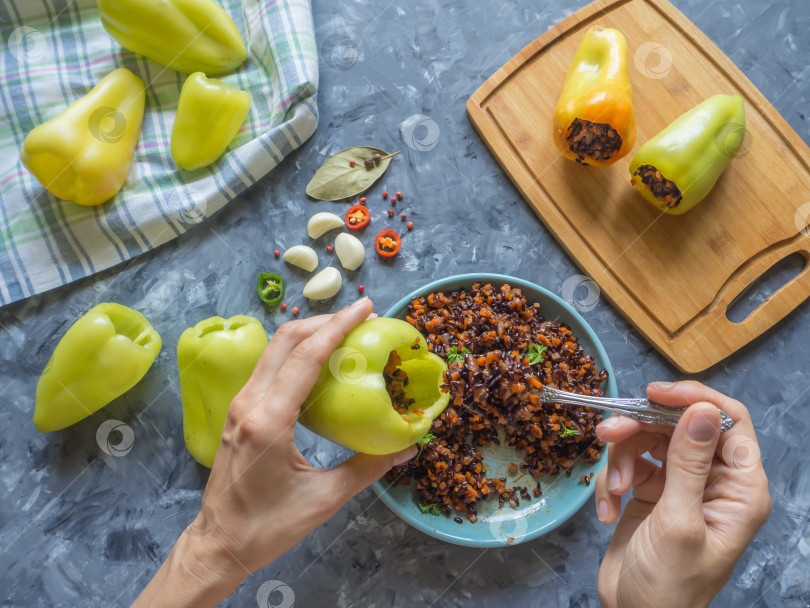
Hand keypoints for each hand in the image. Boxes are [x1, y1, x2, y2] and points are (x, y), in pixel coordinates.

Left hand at [133, 298, 416, 606]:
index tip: (366, 309)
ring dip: (309, 333)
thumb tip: (408, 448)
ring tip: (345, 332)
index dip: (337, 327)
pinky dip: (297, 353)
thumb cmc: (267, 527)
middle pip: (286, 340)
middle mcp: (249, 403)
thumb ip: (368, 468)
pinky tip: (320, 361)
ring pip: (275, 350)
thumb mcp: (324, 500)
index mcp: (269, 421)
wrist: (218, 544)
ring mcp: (240, 405)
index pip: (305, 357)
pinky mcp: (240, 411)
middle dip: (324, 321)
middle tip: (361, 318)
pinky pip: (270, 367)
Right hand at [595, 381, 770, 607]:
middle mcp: (712, 481)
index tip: (653, 393)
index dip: (694, 399)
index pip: (728, 421)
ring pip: (647, 441)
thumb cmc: (668, 584)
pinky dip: (611, 483)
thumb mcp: (678, 521)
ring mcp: (679, 486)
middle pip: (678, 425)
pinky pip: (627, 465)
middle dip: (640, 428)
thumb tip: (701, 409)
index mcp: (738, 488)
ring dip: (622, 460)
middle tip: (608, 434)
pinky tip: (606, 511)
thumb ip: (689, 462)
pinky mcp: (649, 493)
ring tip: (612, 490)